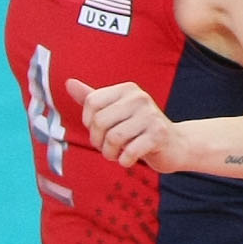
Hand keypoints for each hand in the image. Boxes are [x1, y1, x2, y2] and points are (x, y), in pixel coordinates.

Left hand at [68, 78, 185, 170]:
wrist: (174, 144)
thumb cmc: (138, 128)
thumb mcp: (114, 111)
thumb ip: (91, 98)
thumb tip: (69, 83)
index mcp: (127, 89)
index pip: (91, 102)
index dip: (88, 122)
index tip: (99, 130)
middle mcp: (139, 98)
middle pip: (99, 121)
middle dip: (97, 141)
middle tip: (107, 146)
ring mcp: (151, 115)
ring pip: (112, 138)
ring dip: (109, 153)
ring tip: (116, 154)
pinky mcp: (159, 134)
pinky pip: (129, 151)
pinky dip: (124, 160)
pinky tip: (128, 159)